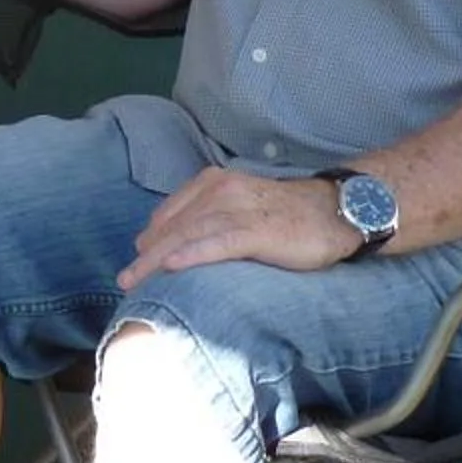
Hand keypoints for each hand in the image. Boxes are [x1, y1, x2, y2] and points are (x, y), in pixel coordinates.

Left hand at [119, 167, 357, 289]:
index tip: (136, 260)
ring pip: (189, 234)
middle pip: (175, 225)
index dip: (151, 237)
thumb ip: (210, 220)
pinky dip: (193, 253)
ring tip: (136, 280)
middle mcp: (223, 190)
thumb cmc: (287, 216)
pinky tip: (173, 266)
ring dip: (158, 259)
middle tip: (125, 279)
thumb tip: (173, 248)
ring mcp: (240, 209)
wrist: (336, 211)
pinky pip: (219, 242)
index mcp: (214, 183)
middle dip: (147, 253)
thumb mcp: (241, 209)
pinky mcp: (258, 230)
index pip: (172, 213)